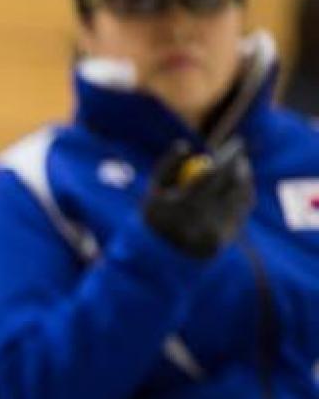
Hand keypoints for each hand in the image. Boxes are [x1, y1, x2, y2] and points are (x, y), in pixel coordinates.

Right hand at [143, 137, 253, 258]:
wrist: (163, 255)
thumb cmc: (158, 215)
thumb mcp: (154, 190)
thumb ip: (167, 166)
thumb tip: (185, 145)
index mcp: (180, 208)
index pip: (212, 175)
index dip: (227, 156)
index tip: (236, 142)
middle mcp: (201, 221)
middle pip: (231, 184)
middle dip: (239, 164)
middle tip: (240, 151)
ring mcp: (216, 231)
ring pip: (241, 195)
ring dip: (243, 177)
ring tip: (238, 167)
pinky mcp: (227, 238)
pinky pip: (243, 208)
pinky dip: (243, 194)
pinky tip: (237, 188)